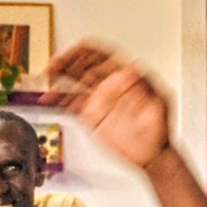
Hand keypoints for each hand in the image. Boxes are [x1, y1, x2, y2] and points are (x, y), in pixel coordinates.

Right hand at [41, 41, 170, 168]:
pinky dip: (58, 99)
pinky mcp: (91, 115)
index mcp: (125, 77)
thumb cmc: (159, 129)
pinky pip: (71, 103)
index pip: (102, 56)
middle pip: (84, 65)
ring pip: (74, 81)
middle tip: (54, 64)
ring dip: (59, 76)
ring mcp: (99, 100)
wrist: (152, 154)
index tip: (74, 52)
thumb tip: (133, 70)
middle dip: (67, 61)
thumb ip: (146, 87)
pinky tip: (48, 98)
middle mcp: (109, 85)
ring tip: (47, 76)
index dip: (87, 52)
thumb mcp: (159, 104)